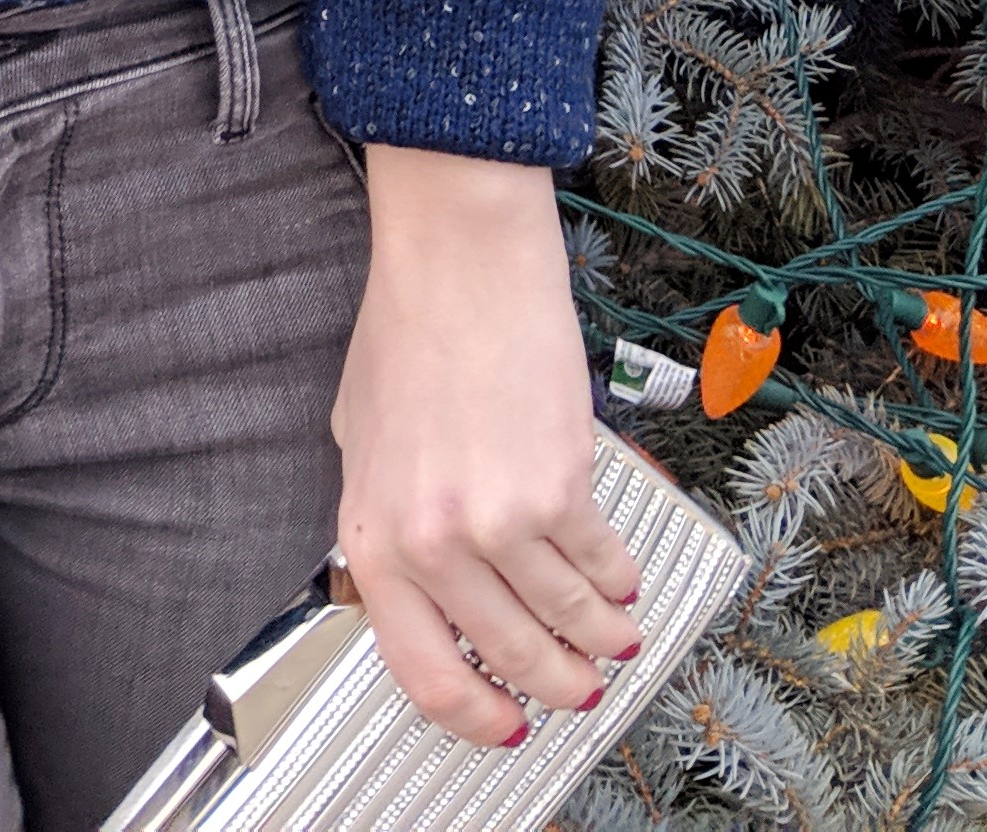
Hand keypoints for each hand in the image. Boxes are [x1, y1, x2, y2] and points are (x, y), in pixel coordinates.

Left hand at [328, 146, 640, 745]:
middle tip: (580, 689)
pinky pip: (600, 562)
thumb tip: (424, 587)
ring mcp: (499, 521)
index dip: (473, 713)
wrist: (459, 261)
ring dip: (601, 640)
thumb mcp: (362, 442)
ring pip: (566, 618)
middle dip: (556, 684)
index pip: (424, 671)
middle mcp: (435, 544)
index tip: (505, 724)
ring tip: (616, 641)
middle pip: (510, 653)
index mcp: (375, 537)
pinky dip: (619, 580)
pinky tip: (624, 581)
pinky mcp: (560, 488)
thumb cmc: (406, 332)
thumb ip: (390, 522)